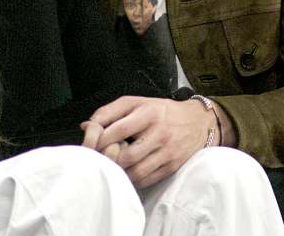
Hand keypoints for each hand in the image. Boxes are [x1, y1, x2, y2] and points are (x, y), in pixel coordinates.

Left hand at [85, 96, 214, 187]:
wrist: (198, 122)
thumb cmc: (160, 111)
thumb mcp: (137, 102)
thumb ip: (110, 111)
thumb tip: (85, 126)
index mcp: (148, 113)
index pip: (120, 129)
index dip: (102, 139)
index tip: (92, 144)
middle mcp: (160, 133)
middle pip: (128, 155)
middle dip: (110, 160)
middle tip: (99, 160)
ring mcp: (168, 152)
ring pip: (137, 171)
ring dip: (120, 172)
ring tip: (111, 168)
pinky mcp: (172, 166)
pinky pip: (148, 179)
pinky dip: (133, 180)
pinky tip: (126, 174)